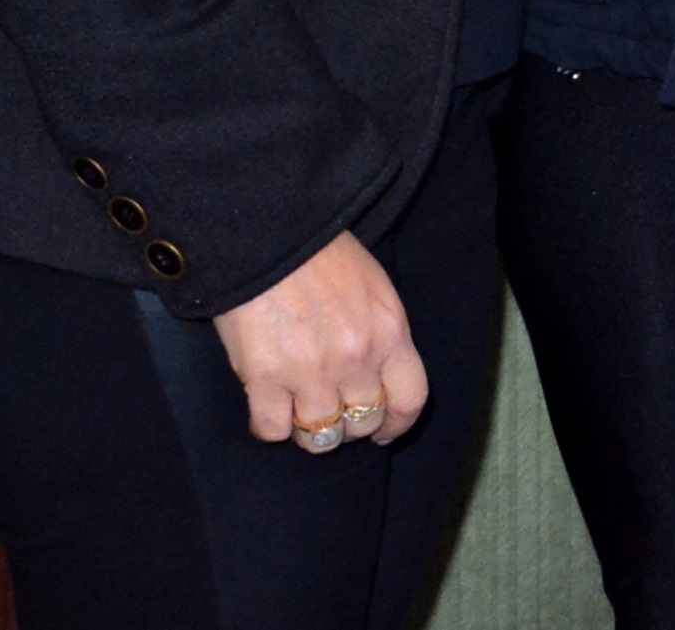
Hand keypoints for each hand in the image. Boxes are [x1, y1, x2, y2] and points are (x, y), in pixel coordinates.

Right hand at [209, 231, 427, 447]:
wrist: (272, 237)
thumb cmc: (323, 256)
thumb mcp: (375, 290)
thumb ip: (382, 335)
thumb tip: (378, 376)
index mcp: (390, 333)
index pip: (410, 399)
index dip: (398, 424)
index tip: (385, 432)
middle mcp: (356, 359)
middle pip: (363, 424)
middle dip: (350, 426)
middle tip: (333, 412)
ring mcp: (310, 373)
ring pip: (319, 437)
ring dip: (310, 430)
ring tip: (299, 413)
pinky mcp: (264, 379)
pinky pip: (272, 430)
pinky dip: (271, 426)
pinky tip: (268, 408)